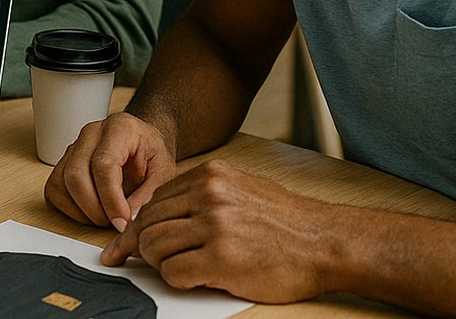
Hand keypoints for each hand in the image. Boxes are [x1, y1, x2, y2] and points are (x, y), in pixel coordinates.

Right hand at [44, 111, 176, 230]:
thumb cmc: (152, 153)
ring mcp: (73, 146)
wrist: (143, 142)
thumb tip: (130, 219)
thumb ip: (150, 193)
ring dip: (82, 211)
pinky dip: (69, 208)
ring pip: (61, 184)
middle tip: (115, 223)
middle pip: (76, 175)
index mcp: (119, 129)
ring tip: (105, 217)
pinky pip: (54, 189)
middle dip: (94, 209)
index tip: (123, 221)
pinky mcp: (63, 162)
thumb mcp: (164, 171)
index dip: (111, 199)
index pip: (103, 165)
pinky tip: (90, 212)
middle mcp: (90, 134)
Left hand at [102, 160, 334, 302]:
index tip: (128, 242)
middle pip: (147, 223)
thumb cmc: (286, 222)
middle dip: (140, 246)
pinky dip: (176, 280)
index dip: (139, 225)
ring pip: (154, 247)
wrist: (327, 243)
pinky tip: (193, 279)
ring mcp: (215, 226)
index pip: (154, 201)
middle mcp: (209, 195)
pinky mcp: (222, 259)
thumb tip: (160, 214)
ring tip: (177, 269)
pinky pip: (174, 272)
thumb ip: (201, 196)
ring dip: (158, 264)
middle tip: (138, 261)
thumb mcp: (241, 188)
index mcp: (210, 176)